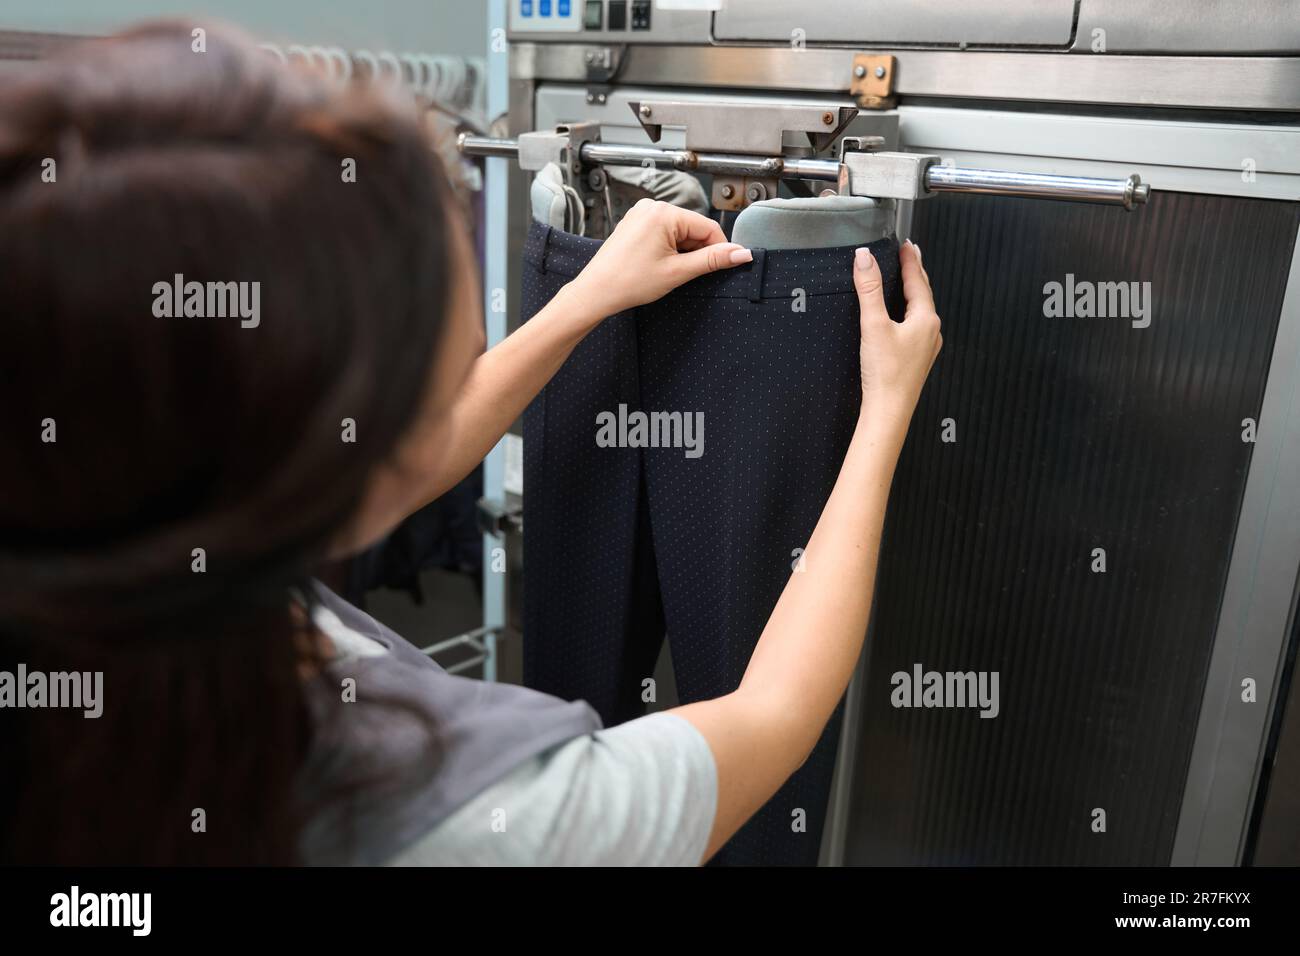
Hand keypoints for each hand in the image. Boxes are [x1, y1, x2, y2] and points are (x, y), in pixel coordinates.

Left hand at [565, 199, 751, 318]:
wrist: (596, 291)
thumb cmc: (628, 281)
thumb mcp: (678, 272)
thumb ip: (712, 260)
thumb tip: (741, 253)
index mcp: (663, 213)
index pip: (708, 227)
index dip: (719, 248)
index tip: (726, 266)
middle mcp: (652, 207)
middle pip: (694, 228)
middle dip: (698, 251)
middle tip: (687, 274)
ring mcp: (642, 214)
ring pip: (680, 231)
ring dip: (684, 252)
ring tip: (668, 271)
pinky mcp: (636, 223)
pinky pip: (664, 232)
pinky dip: (670, 249)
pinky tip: (660, 265)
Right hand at [853, 240, 941, 433]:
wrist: (889, 411)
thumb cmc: (885, 374)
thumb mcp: (874, 325)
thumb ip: (868, 290)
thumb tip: (864, 259)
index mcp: (926, 320)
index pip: (918, 280)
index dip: (910, 260)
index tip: (906, 245)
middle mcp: (931, 332)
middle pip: (923, 294)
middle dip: (915, 273)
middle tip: (909, 255)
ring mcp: (926, 347)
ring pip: (921, 311)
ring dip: (913, 293)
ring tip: (906, 281)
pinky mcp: (916, 359)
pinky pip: (916, 327)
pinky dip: (909, 313)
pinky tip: (901, 318)